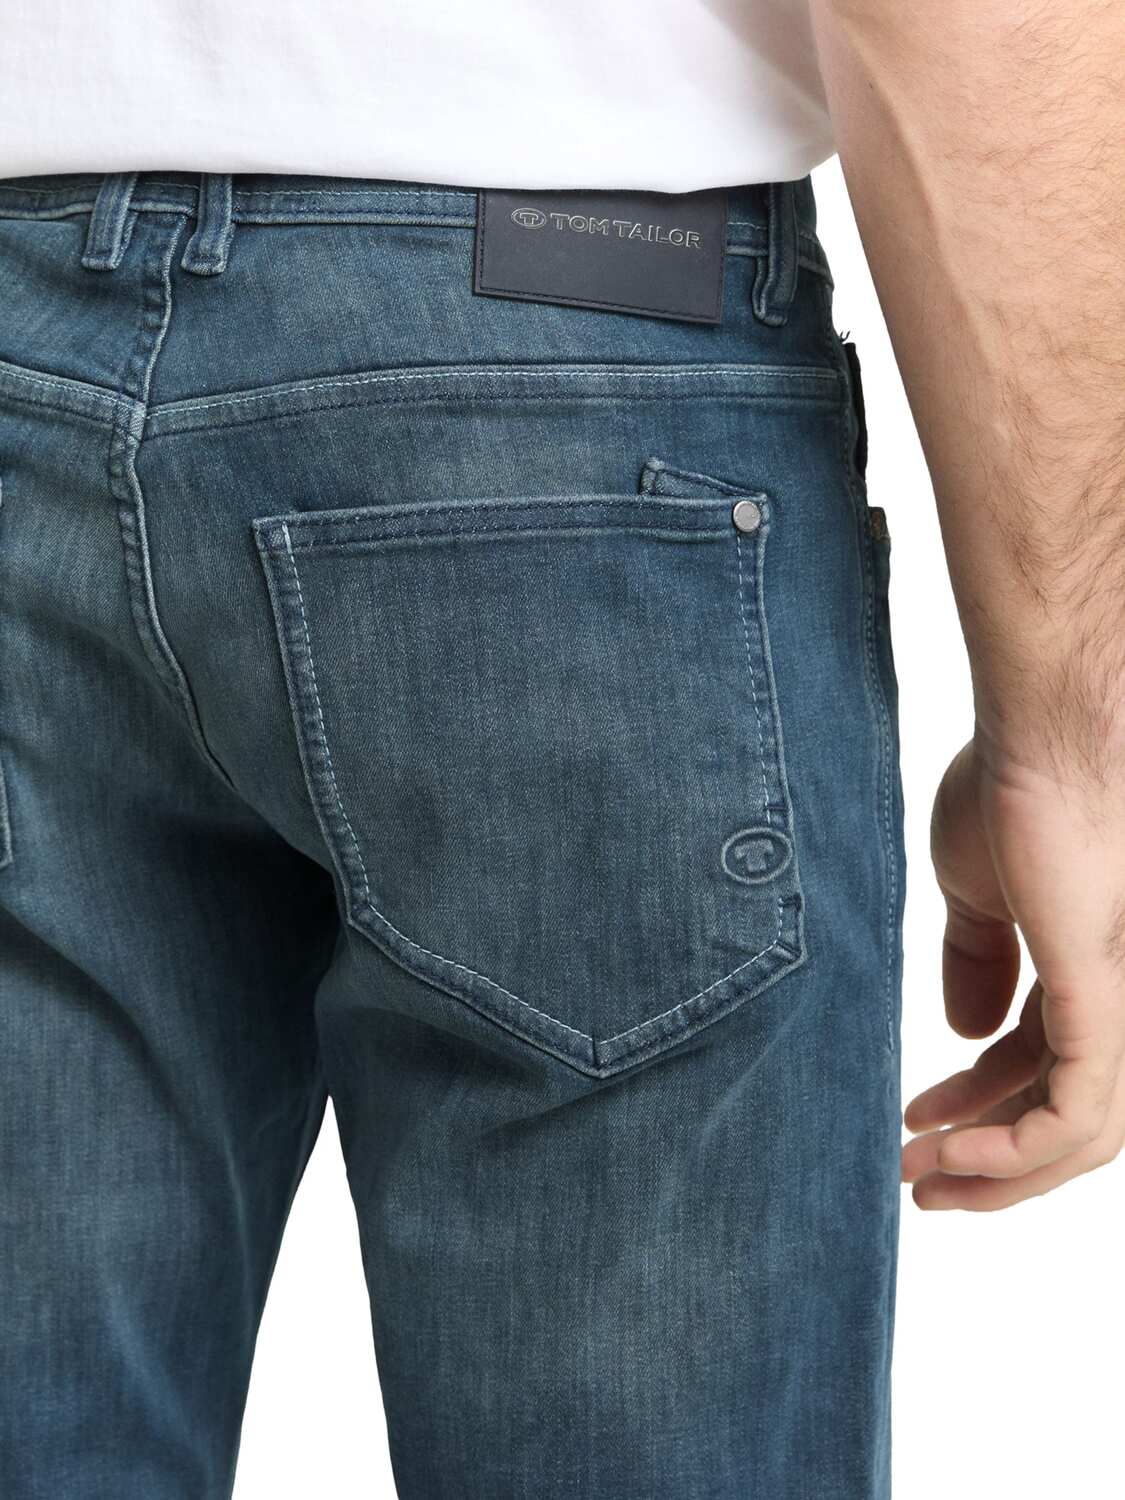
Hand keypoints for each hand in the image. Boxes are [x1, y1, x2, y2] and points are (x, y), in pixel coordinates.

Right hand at [903, 736, 1124, 1208]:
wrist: (1049, 734)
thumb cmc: (1016, 787)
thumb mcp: (978, 892)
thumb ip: (976, 962)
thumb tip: (961, 1031)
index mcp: (1087, 970)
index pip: (1040, 1064)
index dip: (978, 1102)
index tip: (915, 1120)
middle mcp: (1120, 999)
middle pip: (1068, 1113)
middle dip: (992, 1158)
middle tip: (922, 1182)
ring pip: (1081, 1135)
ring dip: (997, 1172)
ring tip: (922, 1178)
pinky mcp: (1114, 1008)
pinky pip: (1076, 1117)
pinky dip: (1013, 1152)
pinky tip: (952, 1156)